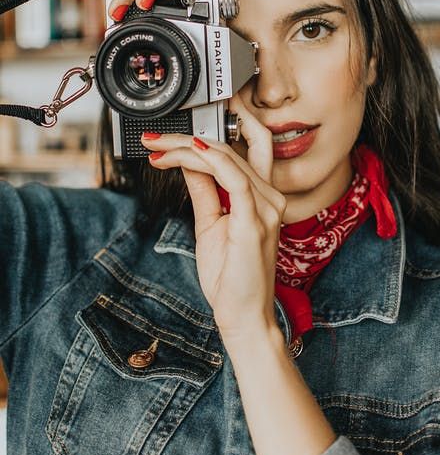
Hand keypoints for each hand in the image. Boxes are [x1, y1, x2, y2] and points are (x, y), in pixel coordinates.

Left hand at [141, 93, 286, 342]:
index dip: (200, 140)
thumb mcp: (209, 223)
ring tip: (158, 148)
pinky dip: (212, 160)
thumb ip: (203, 190)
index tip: (163, 143)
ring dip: (187, 148)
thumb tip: (188, 163)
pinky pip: (235, 179)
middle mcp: (269, 197)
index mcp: (261, 197)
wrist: (243, 315)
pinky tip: (189, 151)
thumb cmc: (231, 277)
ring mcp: (265, 208)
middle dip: (185, 139)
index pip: (233, 152)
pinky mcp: (254, 221)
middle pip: (227, 150)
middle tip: (154, 139)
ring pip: (226, 159)